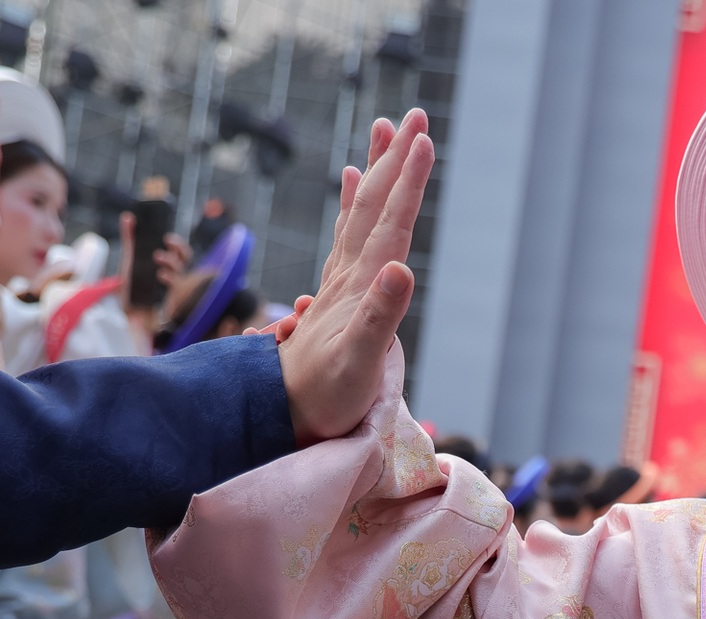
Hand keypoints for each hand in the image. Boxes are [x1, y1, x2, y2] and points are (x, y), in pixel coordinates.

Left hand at [278, 109, 432, 446]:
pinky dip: (353, 200)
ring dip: (376, 170)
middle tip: (415, 115)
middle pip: (374, 205)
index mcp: (361, 286)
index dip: (408, 181)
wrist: (281, 415)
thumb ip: (379, 317)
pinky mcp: (338, 293)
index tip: (424, 139)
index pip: (389, 223)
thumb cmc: (324, 400)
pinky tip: (351, 180)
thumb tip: (401, 269)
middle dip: (396, 159)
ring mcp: (341, 281)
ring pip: (360, 211)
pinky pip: (347, 233)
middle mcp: (349, 275)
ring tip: (385, 130)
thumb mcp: (357, 365)